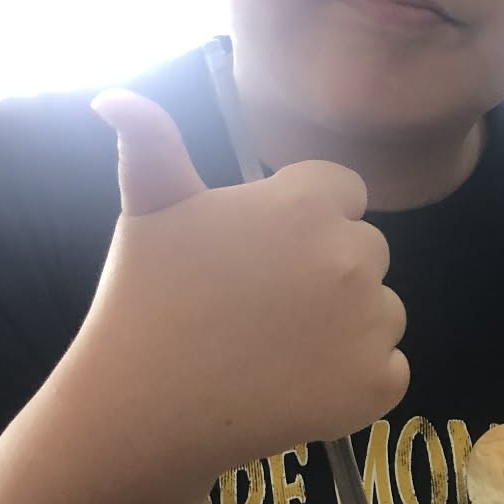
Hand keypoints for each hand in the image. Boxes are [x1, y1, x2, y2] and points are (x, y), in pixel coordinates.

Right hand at [78, 92, 408, 480]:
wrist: (146, 406)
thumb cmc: (146, 302)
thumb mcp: (148, 209)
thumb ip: (151, 143)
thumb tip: (114, 97)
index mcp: (307, 204)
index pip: (345, 192)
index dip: (308, 220)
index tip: (265, 255)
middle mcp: (353, 257)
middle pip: (367, 251)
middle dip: (328, 271)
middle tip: (264, 307)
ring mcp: (372, 324)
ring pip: (383, 310)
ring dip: (347, 325)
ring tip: (278, 348)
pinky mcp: (379, 384)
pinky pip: (388, 369)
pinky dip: (356, 379)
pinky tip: (300, 384)